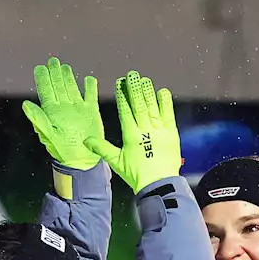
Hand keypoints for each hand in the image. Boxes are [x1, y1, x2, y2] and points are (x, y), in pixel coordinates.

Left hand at [21, 57, 103, 170]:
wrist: (83, 159)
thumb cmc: (63, 150)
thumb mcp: (49, 135)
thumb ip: (38, 120)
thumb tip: (25, 104)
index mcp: (52, 111)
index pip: (46, 90)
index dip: (42, 78)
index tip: (40, 68)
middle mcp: (64, 107)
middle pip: (58, 85)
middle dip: (55, 73)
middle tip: (53, 61)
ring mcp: (78, 108)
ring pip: (72, 88)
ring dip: (69, 77)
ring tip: (65, 67)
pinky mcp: (91, 112)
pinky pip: (90, 96)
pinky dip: (90, 87)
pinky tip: (89, 79)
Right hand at [83, 71, 181, 192]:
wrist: (159, 184)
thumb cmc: (137, 175)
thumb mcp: (117, 162)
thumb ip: (102, 148)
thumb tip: (86, 141)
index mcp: (130, 136)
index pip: (125, 111)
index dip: (122, 96)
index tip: (119, 83)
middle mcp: (145, 130)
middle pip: (139, 105)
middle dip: (134, 89)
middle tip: (131, 75)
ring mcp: (159, 131)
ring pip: (152, 108)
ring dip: (148, 92)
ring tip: (144, 79)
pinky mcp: (172, 134)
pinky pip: (168, 115)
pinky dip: (166, 103)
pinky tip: (162, 91)